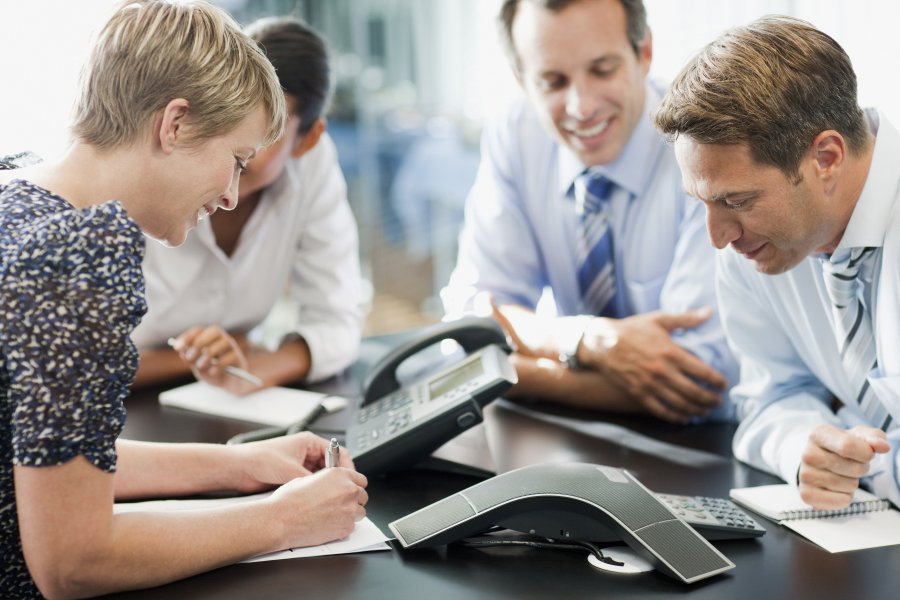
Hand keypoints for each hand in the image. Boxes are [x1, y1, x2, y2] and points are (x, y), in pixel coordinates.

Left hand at [170, 326, 257, 394]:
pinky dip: (220, 364)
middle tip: (190, 357)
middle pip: (214, 331)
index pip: (199, 330)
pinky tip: (213, 372)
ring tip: (201, 366)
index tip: (177, 348)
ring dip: (209, 354)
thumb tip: (182, 351)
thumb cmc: (211, 371)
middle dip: (199, 343)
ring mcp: (232, 347)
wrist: (228, 383)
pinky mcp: (238, 358)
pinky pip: (230, 356)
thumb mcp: (197, 366)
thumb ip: (190, 360)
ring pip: (223, 342)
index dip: (187, 337)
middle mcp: (221, 338)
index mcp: (209, 337)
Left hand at [231, 432, 356, 492]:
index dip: (346, 466)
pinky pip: (310, 483)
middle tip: (340, 491)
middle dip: (336, 478)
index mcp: (309, 442)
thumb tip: (327, 490)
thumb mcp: (291, 470)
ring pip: (321, 476)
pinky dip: (314, 490)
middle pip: (331, 465)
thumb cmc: (260, 459)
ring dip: (324, 485)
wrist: (239, 469)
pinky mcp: (293, 476)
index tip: (349, 479)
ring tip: (327, 496)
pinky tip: (315, 498)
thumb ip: (312, 480)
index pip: (337, 452)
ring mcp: (299, 464)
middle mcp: (306, 452)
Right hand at [268, 467, 368, 547]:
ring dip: (351, 514)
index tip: (351, 490)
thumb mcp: (307, 479)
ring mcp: (349, 509)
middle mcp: (347, 490)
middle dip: (353, 500)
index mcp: (339, 475)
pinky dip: (344, 526)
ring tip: (334, 516)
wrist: (281, 521)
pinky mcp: (346, 527)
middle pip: (363, 495)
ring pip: (360, 512)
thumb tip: (331, 485)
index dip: (355, 485)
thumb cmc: (289, 500)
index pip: (361, 479)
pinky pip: (352, 526)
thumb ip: (326, 481)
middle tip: (341, 505)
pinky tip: (330, 525)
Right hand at [579, 309, 726, 422]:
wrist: (602, 343)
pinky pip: (660, 410)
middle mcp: (662, 372)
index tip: (723, 384)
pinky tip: (684, 418)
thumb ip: (686, 319)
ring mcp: (650, 385)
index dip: (716, 381)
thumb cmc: (632, 329)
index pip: (702, 372)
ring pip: (680, 404)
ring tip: (705, 411)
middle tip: (718, 401)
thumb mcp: (659, 319)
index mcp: (670, 353)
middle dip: (710, 399)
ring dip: (696, 410)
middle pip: (694, 392)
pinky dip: (675, 417)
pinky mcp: (639, 393)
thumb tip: (709, 312)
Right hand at [798, 424, 889, 508]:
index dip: (866, 453)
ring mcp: (805, 475)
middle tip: (851, 464)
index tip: (866, 452)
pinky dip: (846, 497)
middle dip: (861, 469)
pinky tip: (837, 488)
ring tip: (842, 475)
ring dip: (853, 483)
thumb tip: (883, 446)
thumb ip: (875, 437)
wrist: (820, 461)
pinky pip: (842, 501)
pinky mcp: (807, 494)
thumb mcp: (859, 436)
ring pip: (849, 486)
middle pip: (854, 469)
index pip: (848, 446)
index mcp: (818, 435)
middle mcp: (807, 454)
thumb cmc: (843, 447)